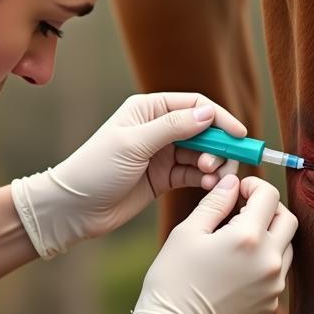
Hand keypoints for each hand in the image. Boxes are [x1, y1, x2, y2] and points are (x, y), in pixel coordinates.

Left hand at [10, 92, 246, 258]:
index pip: (195, 105)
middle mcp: (158, 128)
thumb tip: (209, 113)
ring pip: (202, 154)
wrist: (74, 208)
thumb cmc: (96, 169)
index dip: (220, 119)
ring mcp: (162, 154)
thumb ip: (173, 127)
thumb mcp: (134, 144)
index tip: (238, 136)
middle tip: (219, 166)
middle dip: (218, 146)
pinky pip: (193, 174)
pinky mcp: (163, 178)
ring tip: (211, 178)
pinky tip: (208, 186)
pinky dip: (204, 179)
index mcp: (149, 109)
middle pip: (204, 130)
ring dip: (213, 165)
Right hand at [119, 174, 296, 313]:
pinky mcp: (270, 302)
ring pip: (288, 245)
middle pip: (287, 218)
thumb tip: (233, 183)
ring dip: (271, 234)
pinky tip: (239, 263)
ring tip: (240, 238)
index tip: (239, 190)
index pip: (269, 195)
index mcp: (248, 237)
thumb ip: (215, 202)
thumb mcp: (188, 232)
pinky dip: (266, 260)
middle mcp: (269, 260)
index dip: (254, 185)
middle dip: (268, 208)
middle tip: (244, 210)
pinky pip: (278, 271)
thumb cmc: (174, 279)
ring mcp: (273, 284)